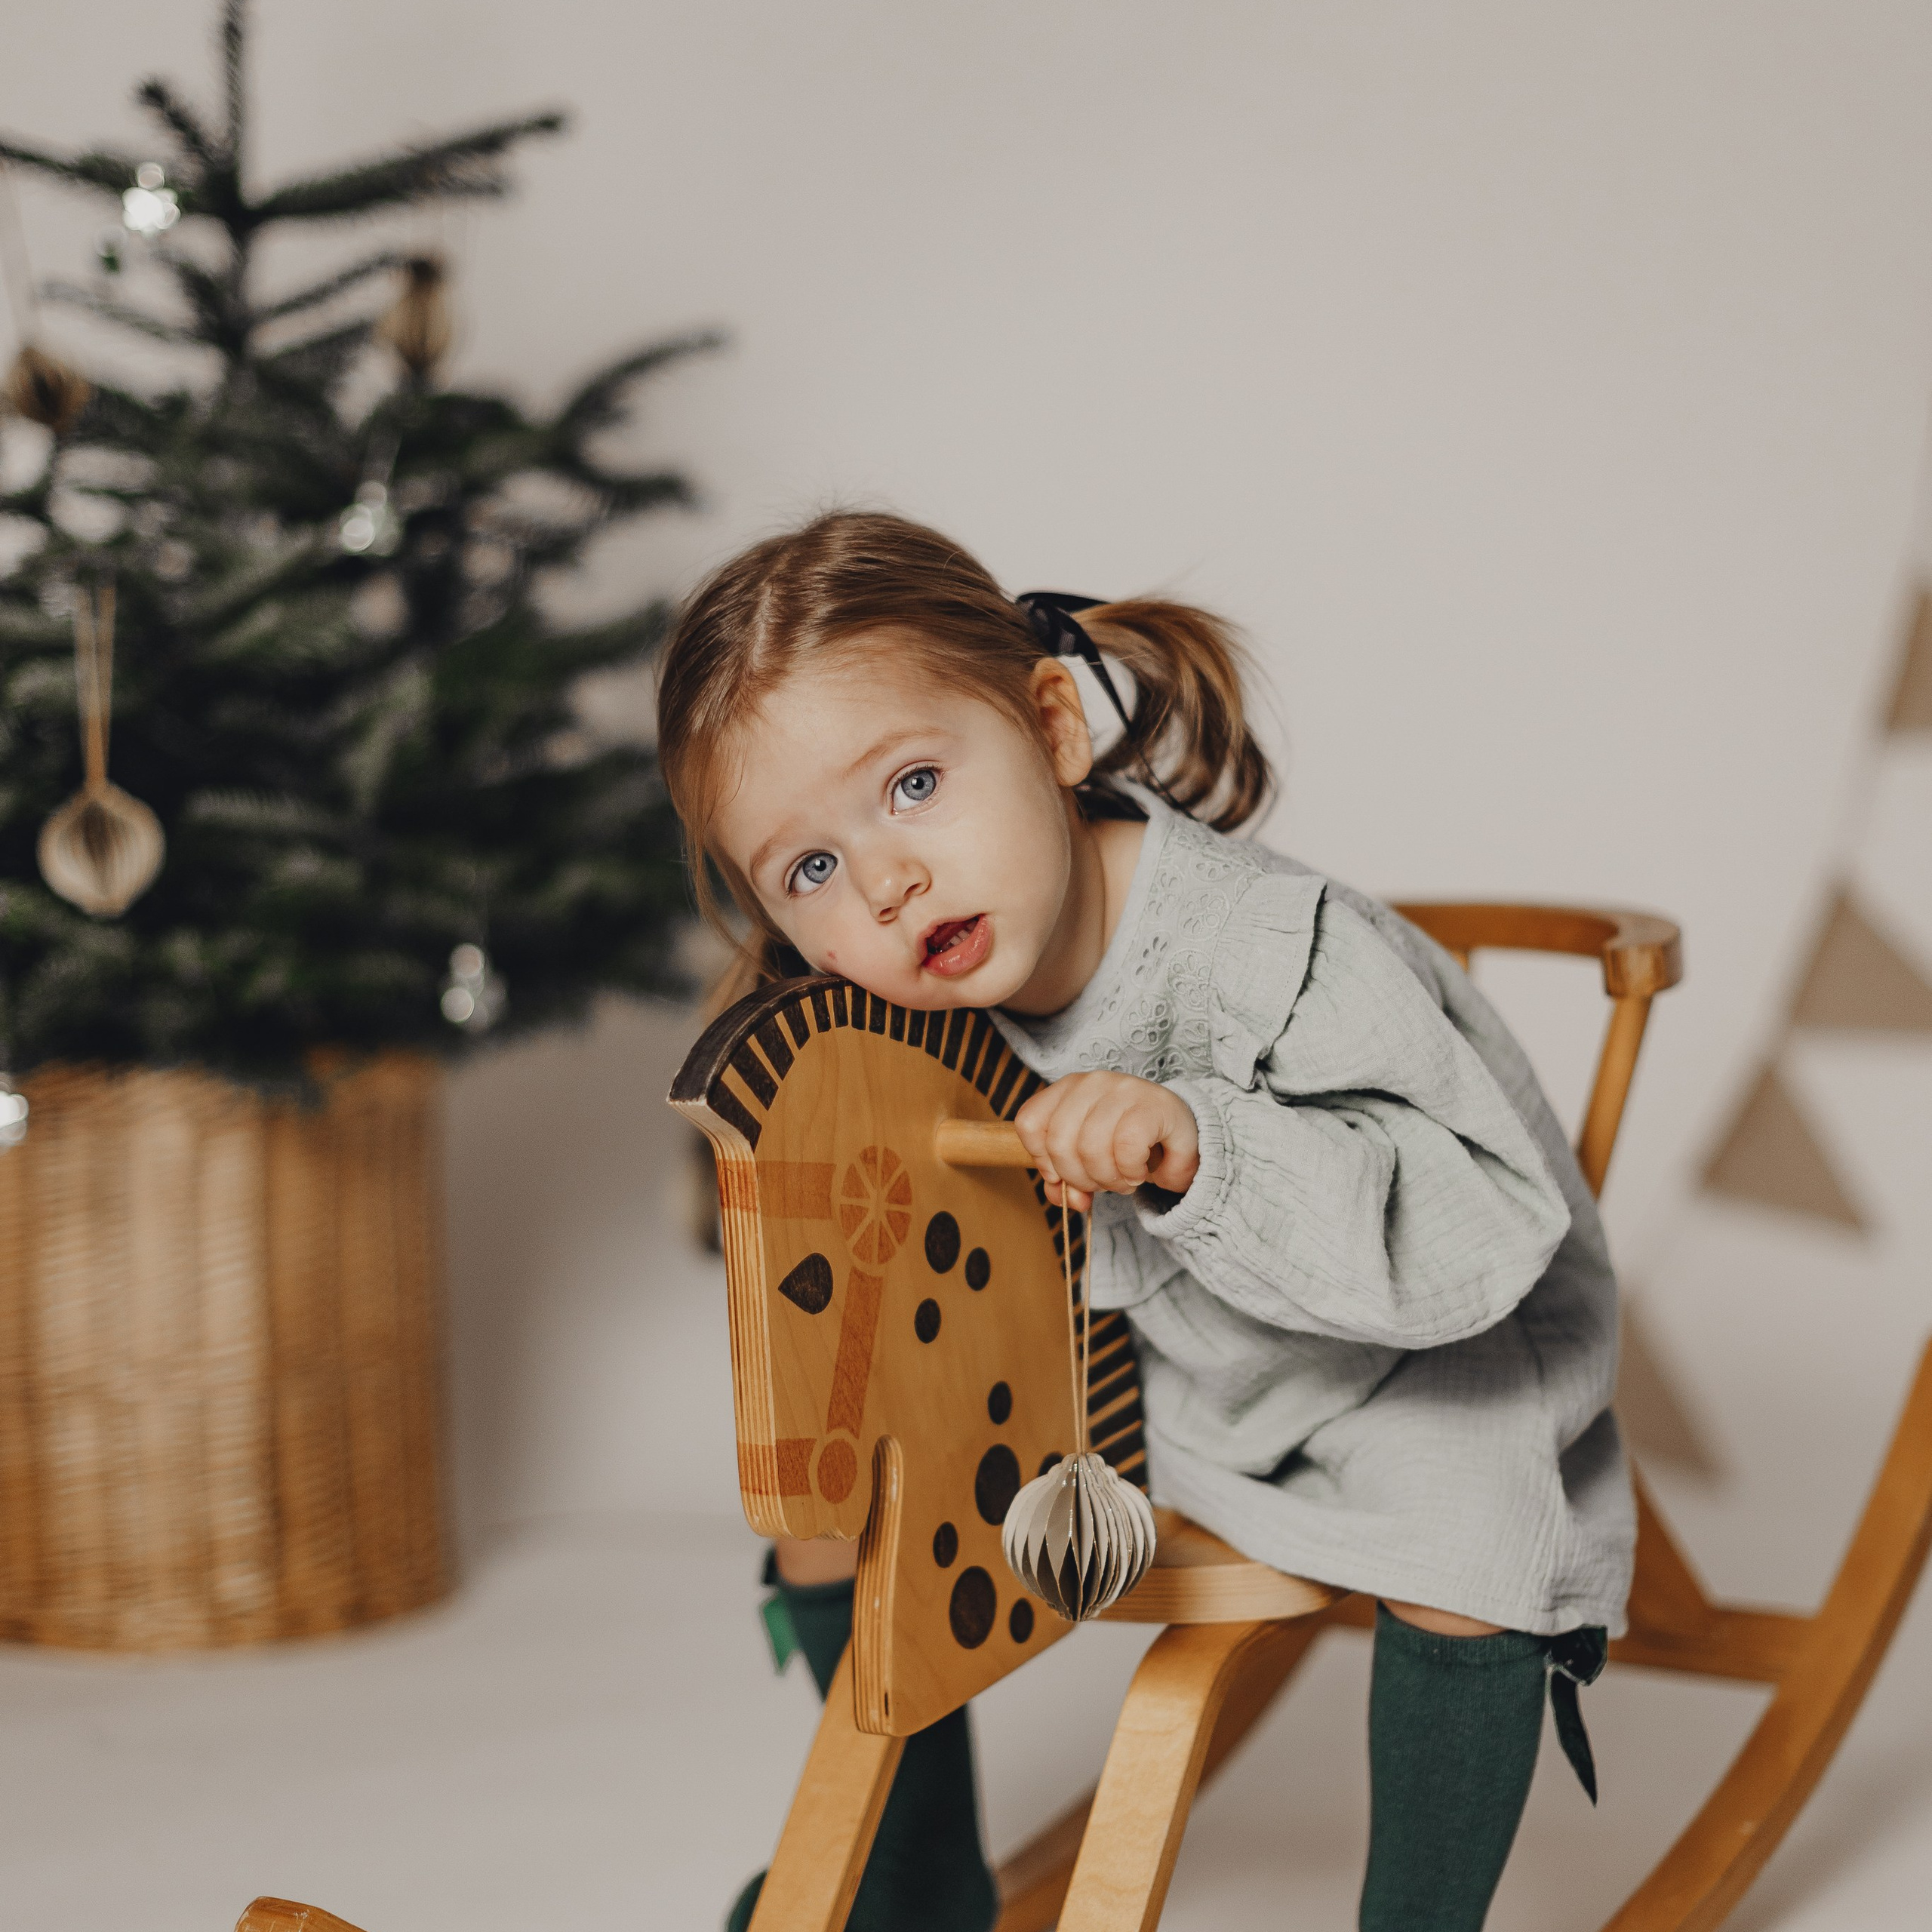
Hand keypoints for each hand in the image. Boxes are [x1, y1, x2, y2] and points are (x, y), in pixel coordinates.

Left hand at [1013, 1071, 1200, 1211]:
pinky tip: (1139, 1172)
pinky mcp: (1153, 1105)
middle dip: (1080, 1178)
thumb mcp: (1090, 1161)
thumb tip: (1064, 1198)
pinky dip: (1130, 1171)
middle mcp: (1091, 1083)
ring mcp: (1123, 1090)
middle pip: (1059, 1143)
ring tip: (1123, 1180)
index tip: (1063, 1175)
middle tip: (1102, 1183)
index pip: (1030, 1122)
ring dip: (1108, 1179)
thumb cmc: (1130, 1143)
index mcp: (1068, 1089)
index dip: (1042, 1160)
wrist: (1183, 1133)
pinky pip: (1126, 1147)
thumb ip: (1066, 1180)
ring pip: (1090, 1148)